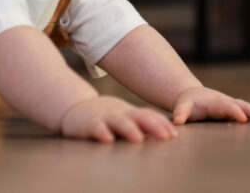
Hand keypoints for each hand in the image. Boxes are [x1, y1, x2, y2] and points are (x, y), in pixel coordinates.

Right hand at [60, 96, 177, 143]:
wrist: (75, 109)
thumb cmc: (105, 117)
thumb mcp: (124, 117)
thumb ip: (141, 124)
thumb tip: (165, 135)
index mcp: (130, 113)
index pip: (149, 116)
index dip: (162, 124)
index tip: (174, 134)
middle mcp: (120, 114)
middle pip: (139, 117)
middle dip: (154, 126)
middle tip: (166, 137)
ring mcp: (105, 118)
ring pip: (119, 122)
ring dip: (130, 130)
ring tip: (139, 138)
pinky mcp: (89, 124)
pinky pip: (97, 128)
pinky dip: (103, 134)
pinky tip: (108, 140)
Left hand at [171, 86, 249, 124]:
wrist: (192, 95)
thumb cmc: (188, 104)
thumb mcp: (182, 108)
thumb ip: (180, 113)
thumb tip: (177, 122)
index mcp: (214, 103)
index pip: (226, 107)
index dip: (234, 111)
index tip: (243, 118)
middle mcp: (226, 101)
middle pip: (242, 105)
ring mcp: (233, 103)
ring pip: (249, 106)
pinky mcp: (237, 107)